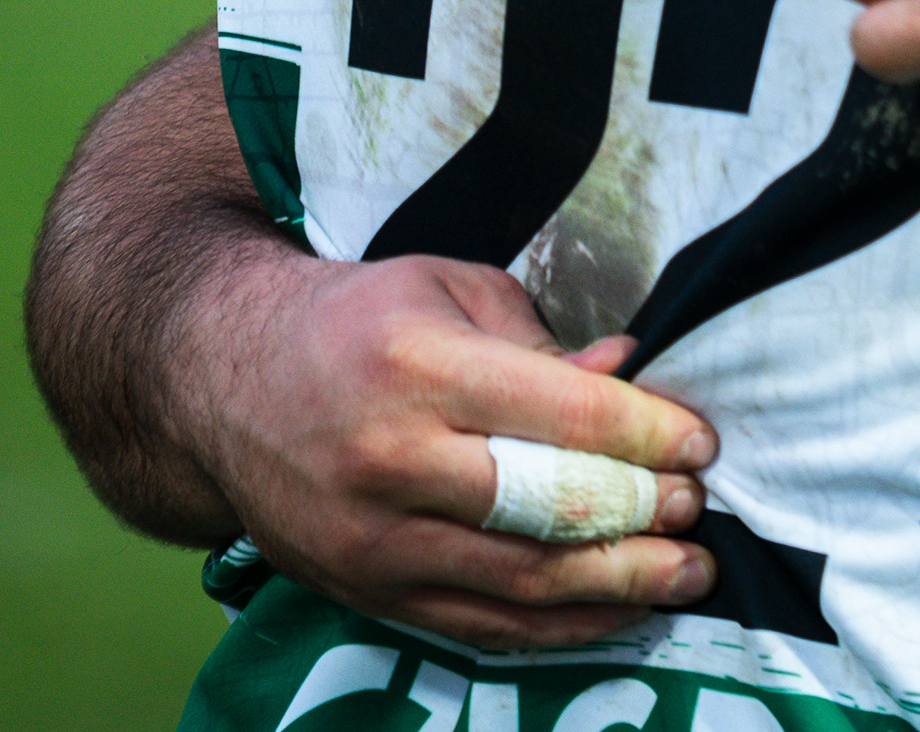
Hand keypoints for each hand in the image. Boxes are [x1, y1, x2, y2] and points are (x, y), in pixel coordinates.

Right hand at [181, 248, 715, 649]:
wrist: (217, 383)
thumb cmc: (355, 322)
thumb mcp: (447, 290)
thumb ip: (542, 340)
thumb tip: (630, 374)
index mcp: (420, 368)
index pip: (565, 413)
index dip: (648, 436)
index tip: (701, 446)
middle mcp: (391, 460)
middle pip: (549, 507)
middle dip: (643, 515)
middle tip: (700, 512)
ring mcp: (371, 538)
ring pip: (521, 581)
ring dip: (620, 585)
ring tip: (687, 574)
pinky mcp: (361, 590)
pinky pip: (478, 625)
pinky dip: (558, 628)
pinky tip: (617, 613)